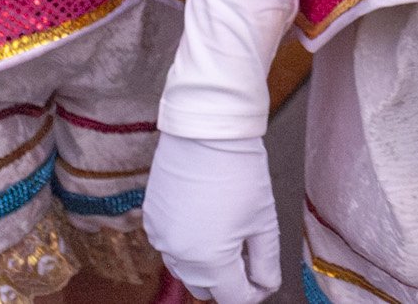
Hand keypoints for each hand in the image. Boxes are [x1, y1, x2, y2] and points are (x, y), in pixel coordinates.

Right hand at [144, 133, 278, 301]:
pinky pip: (171, 246)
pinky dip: (187, 241)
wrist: (205, 130)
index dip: (254, 292)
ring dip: (206, 262)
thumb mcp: (263, 220)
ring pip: (186, 269)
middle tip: (247, 253)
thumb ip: (266, 262)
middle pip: (207, 288)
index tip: (264, 278)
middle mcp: (179, 255)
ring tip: (227, 231)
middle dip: (229, 279)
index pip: (234, 298)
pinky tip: (204, 216)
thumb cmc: (238, 170)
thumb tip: (265, 285)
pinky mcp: (151, 221)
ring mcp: (160, 239)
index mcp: (210, 260)